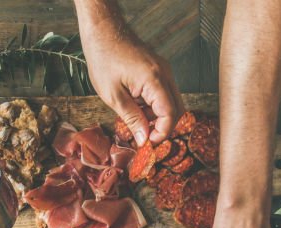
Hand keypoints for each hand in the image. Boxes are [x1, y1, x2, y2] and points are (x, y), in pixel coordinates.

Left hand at [80, 20, 183, 145]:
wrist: (103, 31)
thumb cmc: (103, 59)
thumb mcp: (113, 95)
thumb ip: (132, 119)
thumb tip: (144, 140)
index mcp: (154, 80)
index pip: (170, 114)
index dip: (162, 133)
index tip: (148, 143)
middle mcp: (165, 74)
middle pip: (177, 110)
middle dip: (162, 127)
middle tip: (144, 137)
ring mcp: (163, 70)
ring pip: (171, 102)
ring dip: (157, 116)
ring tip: (135, 119)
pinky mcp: (158, 70)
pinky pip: (163, 93)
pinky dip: (154, 105)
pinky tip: (136, 107)